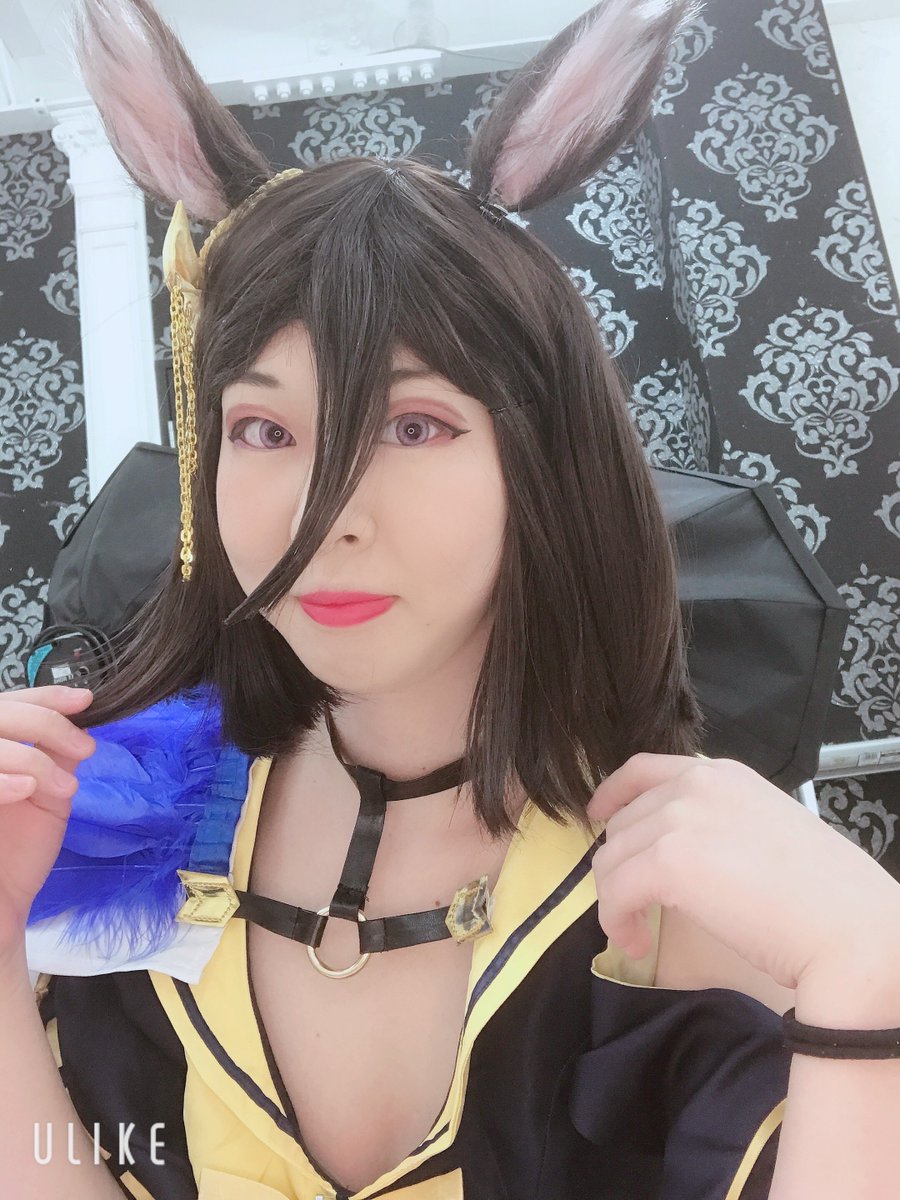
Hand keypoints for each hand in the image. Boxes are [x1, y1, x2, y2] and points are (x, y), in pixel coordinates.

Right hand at [0, 685, 96, 954]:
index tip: (85, 699)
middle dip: (46, 722)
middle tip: (84, 749)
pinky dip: (2, 777)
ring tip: (62, 787)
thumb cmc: (16, 854)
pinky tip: (27, 788)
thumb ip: (55, 756)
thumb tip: (79, 720)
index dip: (45, 695)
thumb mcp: (46, 795)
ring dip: (31, 755)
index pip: (7, 703)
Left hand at [586, 753, 899, 992]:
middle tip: (636, 904)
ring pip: (611, 858)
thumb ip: (719, 824)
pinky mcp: (668, 862)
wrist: (849, 930)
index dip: (611, 793)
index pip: (644, 768)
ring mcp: (680, 819)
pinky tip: (636, 943)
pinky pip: (614, 892)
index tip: (597, 817)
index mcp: (723, 774)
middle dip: (620, 865)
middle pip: (622, 822)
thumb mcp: (765, 831)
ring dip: (617, 899)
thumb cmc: (823, 896)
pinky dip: (615, 921)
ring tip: (639, 932)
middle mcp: (697, 785)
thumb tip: (679, 851)